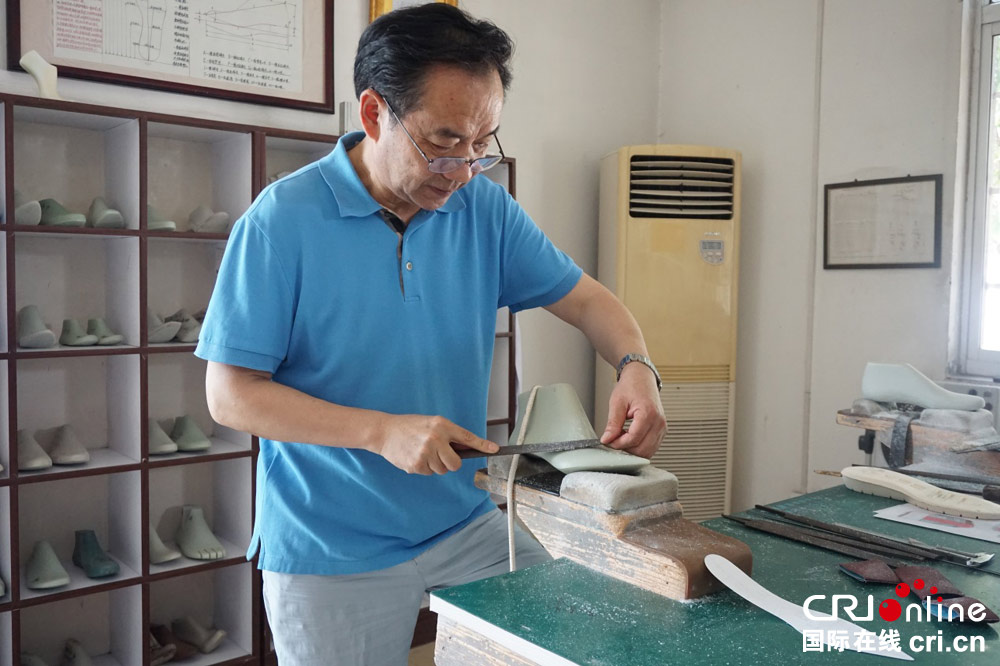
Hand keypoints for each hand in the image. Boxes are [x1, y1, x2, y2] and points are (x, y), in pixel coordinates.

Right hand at [371, 414, 498, 474]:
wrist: (385, 432)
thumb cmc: (411, 426)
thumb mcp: (432, 423)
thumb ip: (449, 434)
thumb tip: (467, 448)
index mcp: (441, 425)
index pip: (466, 437)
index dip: (482, 445)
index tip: (495, 450)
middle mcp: (435, 438)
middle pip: (456, 464)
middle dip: (451, 462)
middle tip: (440, 454)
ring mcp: (425, 453)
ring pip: (442, 470)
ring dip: (436, 465)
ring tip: (423, 452)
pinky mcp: (416, 465)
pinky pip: (429, 473)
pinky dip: (424, 468)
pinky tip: (415, 456)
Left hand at [600, 363, 666, 458]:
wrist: (642, 378)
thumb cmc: (631, 386)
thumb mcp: (617, 403)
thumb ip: (613, 423)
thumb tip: (607, 439)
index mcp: (648, 413)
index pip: (633, 438)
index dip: (619, 443)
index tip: (608, 441)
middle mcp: (659, 422)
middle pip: (642, 449)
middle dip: (625, 448)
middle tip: (613, 439)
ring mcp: (662, 427)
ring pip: (648, 451)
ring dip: (633, 449)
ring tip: (622, 437)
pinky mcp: (662, 430)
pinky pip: (651, 447)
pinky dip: (640, 446)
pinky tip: (630, 437)